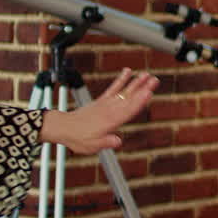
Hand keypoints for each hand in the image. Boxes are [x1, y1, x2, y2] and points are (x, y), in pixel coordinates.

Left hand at [39, 68, 158, 153]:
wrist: (63, 127)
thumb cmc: (78, 138)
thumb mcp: (92, 146)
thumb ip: (106, 142)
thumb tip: (118, 141)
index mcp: (110, 121)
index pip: (128, 111)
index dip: (139, 102)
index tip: (149, 93)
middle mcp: (109, 110)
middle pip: (130, 99)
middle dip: (143, 89)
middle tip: (155, 80)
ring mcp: (106, 104)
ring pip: (124, 92)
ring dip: (136, 83)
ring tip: (147, 74)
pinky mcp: (101, 100)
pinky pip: (113, 88)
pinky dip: (121, 80)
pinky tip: (128, 72)